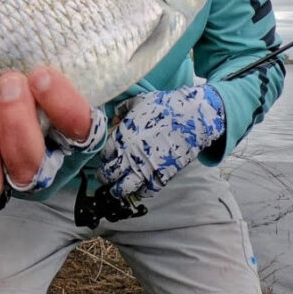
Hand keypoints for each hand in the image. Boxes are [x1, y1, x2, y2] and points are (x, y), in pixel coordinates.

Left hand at [97, 85, 225, 197]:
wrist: (189, 118)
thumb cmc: (163, 106)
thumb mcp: (138, 101)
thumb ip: (123, 108)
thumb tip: (116, 113)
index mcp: (120, 138)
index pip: (104, 155)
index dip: (104, 158)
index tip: (107, 158)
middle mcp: (128, 156)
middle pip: (108, 174)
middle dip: (105, 176)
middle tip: (105, 177)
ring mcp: (144, 168)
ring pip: (122, 188)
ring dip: (117, 190)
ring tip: (116, 189)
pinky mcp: (161, 177)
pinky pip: (146, 192)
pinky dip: (141, 192)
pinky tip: (139, 188)